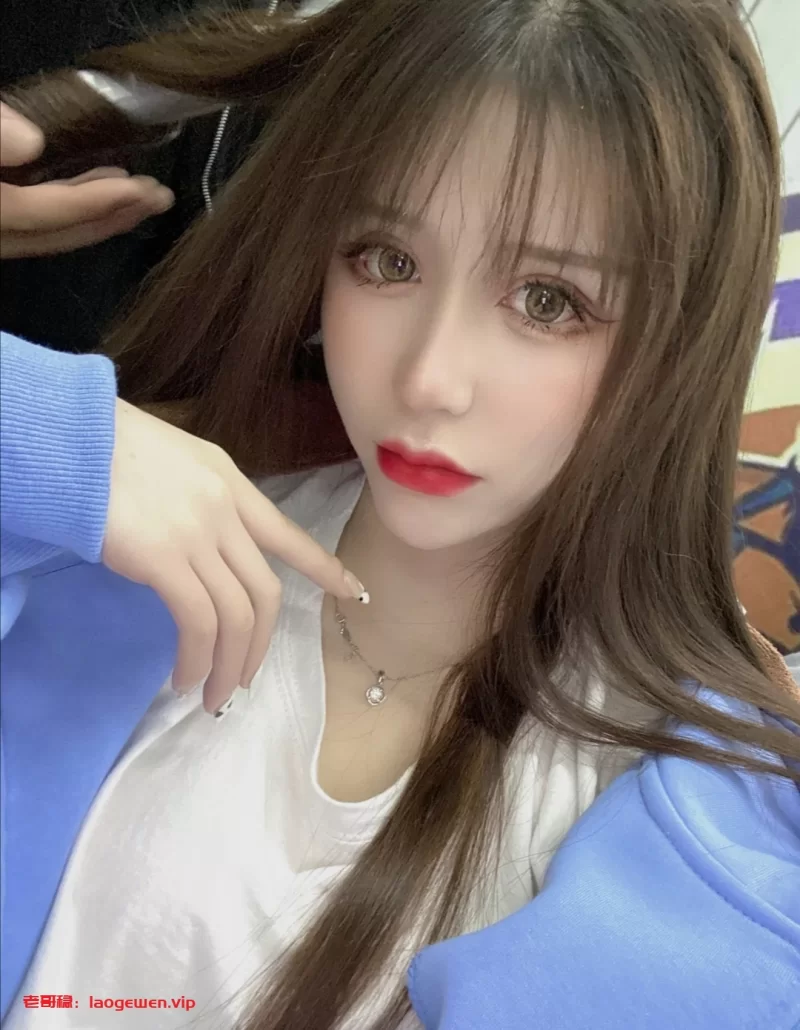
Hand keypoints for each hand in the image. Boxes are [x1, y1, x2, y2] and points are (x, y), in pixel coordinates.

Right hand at [0, 101, 174, 257]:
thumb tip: (32, 141)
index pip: (57, 212)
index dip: (102, 200)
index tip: (144, 187)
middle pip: (65, 233)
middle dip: (118, 216)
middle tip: (162, 198)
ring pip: (53, 231)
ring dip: (100, 212)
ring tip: (141, 193)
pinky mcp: (0, 214)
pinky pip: (37, 219)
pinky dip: (71, 205)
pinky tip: (94, 183)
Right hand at [104, 401, 366, 713]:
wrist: (74, 437)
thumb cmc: (114, 448)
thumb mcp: (179, 463)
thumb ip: (205, 504)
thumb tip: (208, 553)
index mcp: (232, 484)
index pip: (288, 533)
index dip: (323, 568)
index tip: (353, 592)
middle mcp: (225, 510)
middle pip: (265, 592)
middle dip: (260, 646)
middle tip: (243, 681)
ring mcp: (198, 534)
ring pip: (237, 614)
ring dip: (229, 665)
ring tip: (213, 696)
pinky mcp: (165, 558)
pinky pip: (198, 622)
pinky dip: (197, 658)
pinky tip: (185, 677)